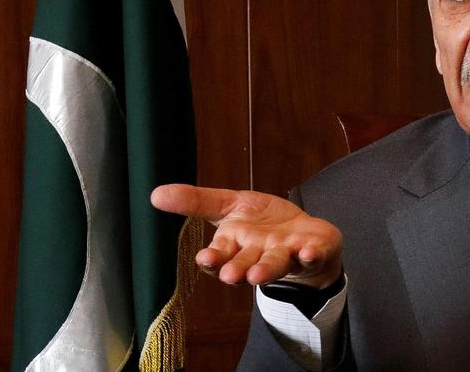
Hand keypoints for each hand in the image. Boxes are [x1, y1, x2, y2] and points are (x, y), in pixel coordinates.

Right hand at [151, 184, 342, 287]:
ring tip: (259, 274)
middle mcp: (259, 255)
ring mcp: (287, 255)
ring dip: (267, 269)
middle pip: (246, 264)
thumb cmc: (262, 224)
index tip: (206, 259)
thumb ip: (197, 201)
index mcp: (236, 245)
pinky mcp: (313, 251)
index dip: (214, 259)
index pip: (220, 255)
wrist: (305, 236)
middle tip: (231, 275)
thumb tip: (155, 194)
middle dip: (238, 269)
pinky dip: (312, 254)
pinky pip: (314, 255)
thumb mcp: (229, 206)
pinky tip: (309, 251)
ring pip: (275, 264)